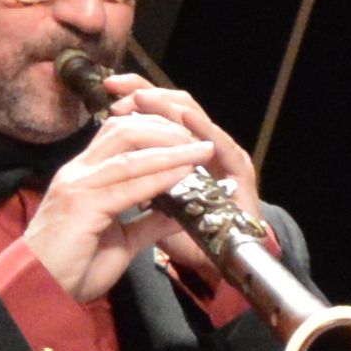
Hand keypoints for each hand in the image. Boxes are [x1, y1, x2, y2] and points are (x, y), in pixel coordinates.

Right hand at [10, 93, 213, 301]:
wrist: (41, 289)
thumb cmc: (74, 268)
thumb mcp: (121, 240)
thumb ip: (148, 222)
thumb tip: (182, 212)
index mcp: (84, 176)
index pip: (119, 135)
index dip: (156, 130)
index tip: (190, 137)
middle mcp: (78, 172)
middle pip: (124, 131)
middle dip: (165, 129)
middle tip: (199, 139)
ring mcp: (77, 185)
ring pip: (129, 153)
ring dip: (170, 148)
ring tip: (201, 149)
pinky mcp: (80, 204)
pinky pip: (127, 185)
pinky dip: (159, 176)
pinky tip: (184, 173)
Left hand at [112, 72, 267, 285]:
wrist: (226, 266)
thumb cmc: (190, 240)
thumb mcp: (153, 213)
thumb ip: (141, 189)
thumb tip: (112, 174)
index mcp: (184, 155)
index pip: (161, 116)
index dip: (136, 98)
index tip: (108, 89)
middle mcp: (205, 147)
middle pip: (177, 105)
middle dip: (146, 91)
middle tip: (118, 84)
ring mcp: (225, 156)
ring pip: (197, 116)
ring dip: (169, 104)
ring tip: (142, 94)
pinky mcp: (241, 170)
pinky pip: (222, 143)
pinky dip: (203, 128)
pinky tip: (184, 116)